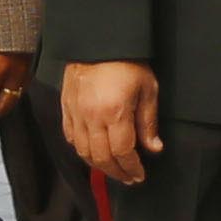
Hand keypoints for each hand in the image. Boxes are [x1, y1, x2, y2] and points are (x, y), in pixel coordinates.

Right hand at [61, 58, 162, 180]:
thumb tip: (154, 149)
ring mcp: (75, 113)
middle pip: (101, 157)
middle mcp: (91, 117)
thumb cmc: (128, 62)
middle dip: (116, 172)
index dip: (131, 167)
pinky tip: (93, 153)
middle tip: (128, 178)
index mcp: (115, 112)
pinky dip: (81, 150)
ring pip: (83, 151)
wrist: (98, 41)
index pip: (122, 151)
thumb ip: (148, 122)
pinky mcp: (65, 107)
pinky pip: (70, 137)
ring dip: (98, 165)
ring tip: (113, 170)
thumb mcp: (148, 89)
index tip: (139, 175)